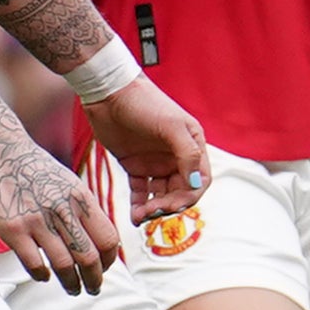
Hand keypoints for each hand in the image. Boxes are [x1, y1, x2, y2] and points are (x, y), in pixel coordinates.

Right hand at [0, 133, 121, 292]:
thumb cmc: (36, 170)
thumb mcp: (71, 184)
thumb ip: (84, 210)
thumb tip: (100, 241)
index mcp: (82, 199)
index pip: (108, 239)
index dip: (110, 259)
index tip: (105, 268)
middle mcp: (63, 210)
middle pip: (89, 257)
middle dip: (94, 279)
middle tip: (93, 288)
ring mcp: (37, 220)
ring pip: (64, 265)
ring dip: (71, 283)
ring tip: (73, 288)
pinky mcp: (13, 229)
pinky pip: (34, 264)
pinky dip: (43, 276)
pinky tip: (44, 276)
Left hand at [82, 73, 209, 224]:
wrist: (109, 93)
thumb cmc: (144, 103)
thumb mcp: (171, 126)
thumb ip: (187, 154)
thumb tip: (196, 184)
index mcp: (192, 145)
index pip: (200, 180)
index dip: (189, 196)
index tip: (172, 205)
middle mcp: (176, 156)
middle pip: (180, 191)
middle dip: (168, 205)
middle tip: (151, 212)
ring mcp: (155, 162)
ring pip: (160, 194)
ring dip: (153, 208)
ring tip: (140, 216)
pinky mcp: (135, 165)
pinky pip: (141, 191)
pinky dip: (139, 204)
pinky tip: (134, 215)